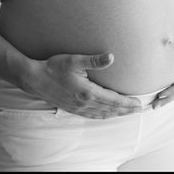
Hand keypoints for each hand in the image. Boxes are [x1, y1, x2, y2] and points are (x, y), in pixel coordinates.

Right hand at [24, 52, 141, 118]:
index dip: (127, 103)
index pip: (113, 100)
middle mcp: (84, 103)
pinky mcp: (72, 109)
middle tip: (139, 110)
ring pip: (102, 114)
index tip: (139, 104)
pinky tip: (107, 115)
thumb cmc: (53, 68)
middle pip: (110, 109)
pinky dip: (104, 116)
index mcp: (87, 93)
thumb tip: (111, 57)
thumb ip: (93, 60)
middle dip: (126, 110)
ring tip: (128, 113)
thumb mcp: (74, 61)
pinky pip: (92, 116)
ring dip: (117, 114)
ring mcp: (78, 108)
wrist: (34, 79)